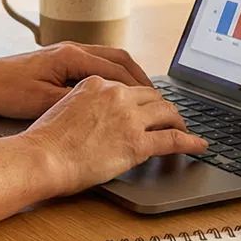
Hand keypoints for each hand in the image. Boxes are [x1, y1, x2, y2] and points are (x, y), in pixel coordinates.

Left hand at [0, 41, 152, 117]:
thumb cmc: (7, 90)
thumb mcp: (42, 101)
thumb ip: (75, 102)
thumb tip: (104, 109)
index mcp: (71, 56)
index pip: (116, 69)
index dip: (138, 87)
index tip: (154, 102)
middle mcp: (72, 48)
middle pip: (119, 58)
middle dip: (141, 77)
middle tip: (158, 97)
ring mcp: (67, 52)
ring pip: (109, 58)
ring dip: (129, 74)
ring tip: (144, 95)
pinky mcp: (61, 59)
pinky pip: (97, 62)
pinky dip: (113, 74)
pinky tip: (117, 91)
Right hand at [17, 76, 206, 194]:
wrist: (41, 157)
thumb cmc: (45, 140)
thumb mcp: (63, 107)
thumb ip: (86, 105)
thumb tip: (97, 117)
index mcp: (96, 83)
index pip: (130, 87)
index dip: (143, 99)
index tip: (148, 107)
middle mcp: (116, 94)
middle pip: (152, 96)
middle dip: (163, 108)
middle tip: (169, 119)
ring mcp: (129, 118)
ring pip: (167, 113)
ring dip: (178, 121)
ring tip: (184, 130)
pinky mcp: (137, 143)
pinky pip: (173, 139)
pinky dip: (190, 142)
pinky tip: (199, 146)